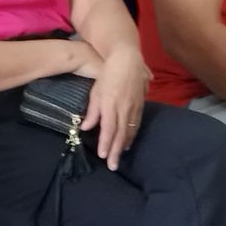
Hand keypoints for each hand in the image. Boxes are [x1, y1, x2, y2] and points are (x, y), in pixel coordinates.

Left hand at [81, 47, 149, 169]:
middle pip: (121, 134)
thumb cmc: (107, 74)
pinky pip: (136, 123)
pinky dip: (132, 135)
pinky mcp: (140, 104)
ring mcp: (134, 107)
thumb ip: (92, 111)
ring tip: (119, 156)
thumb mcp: (96, 91)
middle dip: (116, 151)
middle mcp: (124, 108)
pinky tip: (128, 142)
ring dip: (124, 145)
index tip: (104, 156)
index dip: (106, 144)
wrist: (127, 59)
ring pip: (130, 131)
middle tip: (113, 166)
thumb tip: (85, 128)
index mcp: (111, 105)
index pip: (109, 129)